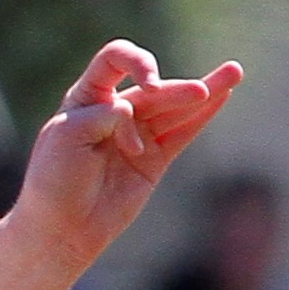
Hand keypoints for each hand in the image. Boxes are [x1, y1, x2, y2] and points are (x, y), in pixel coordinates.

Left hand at [10, 42, 242, 274]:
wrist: (60, 228)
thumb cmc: (54, 180)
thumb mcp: (69, 134)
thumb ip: (108, 113)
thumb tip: (138, 117)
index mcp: (85, 98)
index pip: (114, 60)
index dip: (136, 62)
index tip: (148, 84)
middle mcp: (113, 112)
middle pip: (153, 91)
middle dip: (177, 90)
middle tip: (198, 92)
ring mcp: (135, 136)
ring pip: (174, 109)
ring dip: (204, 91)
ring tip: (234, 73)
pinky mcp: (152, 160)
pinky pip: (181, 132)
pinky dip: (202, 116)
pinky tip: (223, 95)